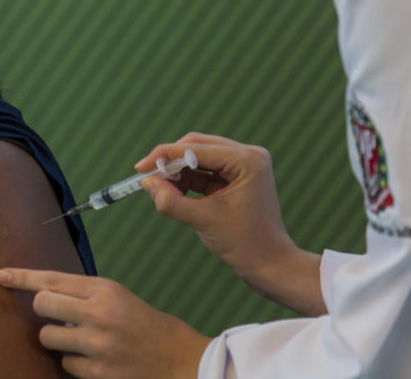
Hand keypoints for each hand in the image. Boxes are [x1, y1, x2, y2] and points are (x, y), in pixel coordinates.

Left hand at [0, 268, 209, 378]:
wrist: (178, 359)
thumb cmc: (144, 323)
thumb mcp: (116, 296)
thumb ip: (82, 294)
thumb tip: (44, 294)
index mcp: (104, 289)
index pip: (53, 278)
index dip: (23, 276)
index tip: (1, 275)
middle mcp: (98, 313)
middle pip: (43, 305)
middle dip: (44, 310)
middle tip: (59, 316)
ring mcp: (96, 345)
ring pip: (48, 338)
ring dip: (58, 340)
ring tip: (81, 340)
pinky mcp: (97, 373)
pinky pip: (65, 364)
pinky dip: (74, 362)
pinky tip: (95, 359)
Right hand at [136, 132, 325, 315]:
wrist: (270, 264)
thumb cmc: (244, 244)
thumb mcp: (203, 221)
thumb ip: (172, 201)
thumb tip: (147, 183)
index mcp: (247, 160)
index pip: (196, 148)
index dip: (164, 156)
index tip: (140, 168)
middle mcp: (248, 155)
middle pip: (196, 146)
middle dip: (170, 162)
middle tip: (147, 178)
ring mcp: (244, 164)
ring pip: (198, 157)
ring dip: (178, 172)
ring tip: (163, 192)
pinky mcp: (237, 176)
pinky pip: (205, 170)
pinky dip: (188, 180)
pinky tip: (175, 194)